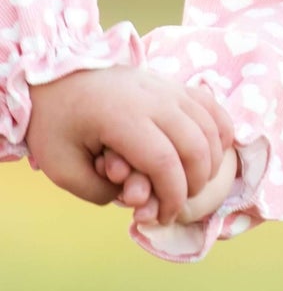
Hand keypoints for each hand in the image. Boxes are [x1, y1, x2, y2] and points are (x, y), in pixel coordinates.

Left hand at [25, 66, 233, 225]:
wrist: (54, 74)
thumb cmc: (55, 122)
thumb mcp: (60, 167)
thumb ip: (97, 192)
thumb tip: (136, 198)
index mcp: (123, 118)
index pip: (165, 164)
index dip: (172, 196)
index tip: (162, 216)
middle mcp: (154, 100)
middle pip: (196, 148)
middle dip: (193, 185)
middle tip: (176, 203)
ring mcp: (169, 89)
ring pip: (210, 129)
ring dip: (208, 164)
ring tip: (190, 184)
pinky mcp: (175, 85)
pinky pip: (213, 108)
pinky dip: (220, 133)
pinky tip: (212, 153)